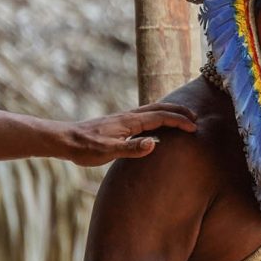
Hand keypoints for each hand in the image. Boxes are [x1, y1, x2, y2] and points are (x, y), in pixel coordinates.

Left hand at [56, 103, 198, 165]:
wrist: (65, 139)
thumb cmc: (85, 148)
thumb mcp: (107, 152)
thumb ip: (131, 148)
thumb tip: (155, 143)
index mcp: (130, 122)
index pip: (162, 117)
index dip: (180, 121)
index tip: (194, 128)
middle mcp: (130, 116)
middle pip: (160, 108)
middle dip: (179, 111)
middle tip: (195, 118)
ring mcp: (124, 117)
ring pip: (153, 108)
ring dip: (170, 111)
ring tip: (182, 116)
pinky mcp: (120, 122)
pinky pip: (146, 113)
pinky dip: (159, 114)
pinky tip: (156, 122)